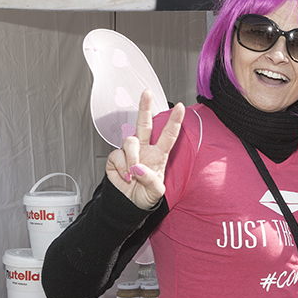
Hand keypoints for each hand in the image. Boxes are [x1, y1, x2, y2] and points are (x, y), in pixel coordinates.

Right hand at [105, 90, 184, 209]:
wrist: (128, 204)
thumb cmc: (145, 196)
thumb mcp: (156, 193)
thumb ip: (151, 181)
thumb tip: (140, 168)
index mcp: (158, 155)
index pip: (168, 135)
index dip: (174, 121)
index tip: (181, 107)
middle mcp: (144, 149)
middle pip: (144, 124)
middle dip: (145, 107)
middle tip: (147, 93)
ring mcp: (130, 152)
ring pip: (130, 141)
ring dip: (132, 158)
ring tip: (133, 175)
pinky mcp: (116, 157)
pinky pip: (118, 156)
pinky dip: (122, 168)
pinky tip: (125, 177)